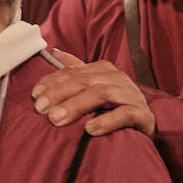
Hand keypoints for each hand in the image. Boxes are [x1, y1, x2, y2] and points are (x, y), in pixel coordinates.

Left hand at [29, 49, 154, 136]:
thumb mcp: (94, 87)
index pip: (71, 73)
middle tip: (41, 109)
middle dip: (59, 94)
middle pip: (82, 82)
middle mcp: (115, 77)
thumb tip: (54, 52)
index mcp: (101, 69)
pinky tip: (90, 130)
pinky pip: (124, 114)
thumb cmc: (115, 105)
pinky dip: (106, 121)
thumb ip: (75, 72)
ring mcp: (129, 94)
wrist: (148, 123)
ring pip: (100, 94)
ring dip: (76, 106)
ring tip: (57, 119)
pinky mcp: (141, 113)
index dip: (51, 83)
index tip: (34, 96)